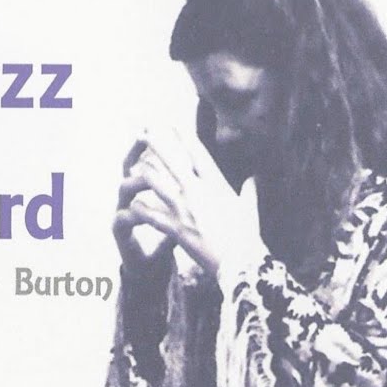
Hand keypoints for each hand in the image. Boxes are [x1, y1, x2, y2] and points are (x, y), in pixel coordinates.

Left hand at [115, 128, 264, 279]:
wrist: (241, 261)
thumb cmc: (248, 236)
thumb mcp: (250, 208)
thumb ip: (250, 189)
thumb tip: (255, 177)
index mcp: (217, 184)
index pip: (198, 154)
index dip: (184, 137)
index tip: (173, 125)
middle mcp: (199, 192)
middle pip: (173, 162)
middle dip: (157, 145)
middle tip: (143, 132)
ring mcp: (186, 209)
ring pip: (158, 184)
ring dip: (144, 173)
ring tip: (132, 166)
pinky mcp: (176, 229)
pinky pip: (153, 216)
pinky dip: (141, 210)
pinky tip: (131, 204)